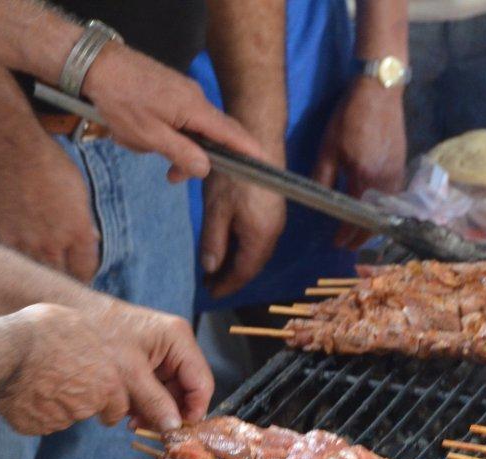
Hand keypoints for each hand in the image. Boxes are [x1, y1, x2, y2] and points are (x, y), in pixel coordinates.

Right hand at [0, 133, 100, 281]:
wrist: (5, 148)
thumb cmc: (45, 162)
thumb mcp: (77, 190)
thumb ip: (83, 222)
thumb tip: (91, 239)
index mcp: (77, 233)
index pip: (85, 272)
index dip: (80, 276)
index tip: (75, 276)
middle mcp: (51, 245)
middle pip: (58, 280)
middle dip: (59, 281)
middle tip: (54, 281)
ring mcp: (20, 245)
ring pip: (30, 276)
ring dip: (32, 277)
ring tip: (30, 277)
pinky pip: (2, 262)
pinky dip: (5, 263)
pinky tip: (6, 261)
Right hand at [0, 304, 128, 434]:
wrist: (4, 352)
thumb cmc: (44, 331)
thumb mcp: (80, 326)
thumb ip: (96, 349)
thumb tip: (99, 352)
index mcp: (106, 383)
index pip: (119, 408)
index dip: (111, 408)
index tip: (105, 409)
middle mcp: (86, 407)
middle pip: (87, 410)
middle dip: (79, 401)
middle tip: (61, 380)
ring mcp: (58, 420)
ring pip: (61, 415)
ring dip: (54, 404)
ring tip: (36, 377)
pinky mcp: (33, 427)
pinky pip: (36, 421)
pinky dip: (32, 410)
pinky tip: (21, 389)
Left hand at [83, 43, 265, 182]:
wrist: (95, 65)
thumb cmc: (119, 99)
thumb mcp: (148, 135)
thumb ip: (181, 153)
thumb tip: (206, 168)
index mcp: (194, 109)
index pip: (232, 133)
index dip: (249, 150)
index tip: (264, 164)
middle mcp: (194, 98)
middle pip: (210, 136)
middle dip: (194, 158)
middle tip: (172, 176)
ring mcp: (182, 92)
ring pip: (189, 129)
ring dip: (171, 145)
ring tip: (142, 148)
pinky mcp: (169, 91)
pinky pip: (176, 117)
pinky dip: (163, 131)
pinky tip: (139, 133)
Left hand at [89, 300, 213, 430]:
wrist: (72, 314)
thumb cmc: (101, 335)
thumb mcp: (129, 373)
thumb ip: (154, 401)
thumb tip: (174, 427)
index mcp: (179, 340)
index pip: (202, 383)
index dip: (194, 410)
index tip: (178, 431)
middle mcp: (175, 345)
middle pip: (186, 389)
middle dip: (168, 411)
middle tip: (146, 427)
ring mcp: (161, 352)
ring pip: (169, 391)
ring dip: (153, 409)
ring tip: (131, 420)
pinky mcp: (146, 360)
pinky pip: (154, 387)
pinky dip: (143, 401)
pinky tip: (127, 410)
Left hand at [199, 169, 286, 298]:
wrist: (257, 139)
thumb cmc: (234, 173)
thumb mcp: (216, 210)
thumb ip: (213, 242)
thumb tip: (211, 268)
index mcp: (261, 235)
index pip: (244, 271)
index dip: (227, 284)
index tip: (210, 292)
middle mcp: (273, 231)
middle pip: (252, 264)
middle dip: (231, 276)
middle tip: (209, 282)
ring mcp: (275, 220)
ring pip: (255, 251)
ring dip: (236, 261)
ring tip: (215, 266)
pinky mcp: (272, 209)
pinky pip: (257, 238)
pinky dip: (241, 247)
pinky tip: (227, 243)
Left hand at [312, 78, 407, 247]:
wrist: (380, 92)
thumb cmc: (350, 117)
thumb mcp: (328, 147)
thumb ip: (323, 177)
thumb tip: (318, 202)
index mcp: (364, 178)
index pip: (356, 217)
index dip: (347, 235)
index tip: (337, 244)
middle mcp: (385, 182)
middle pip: (376, 220)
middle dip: (362, 236)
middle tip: (349, 244)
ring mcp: (398, 175)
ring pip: (387, 211)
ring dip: (374, 223)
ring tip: (360, 231)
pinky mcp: (402, 166)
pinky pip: (394, 198)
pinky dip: (383, 210)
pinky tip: (374, 210)